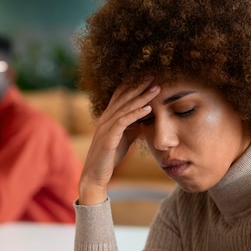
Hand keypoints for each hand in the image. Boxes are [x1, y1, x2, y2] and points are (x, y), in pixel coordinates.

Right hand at [78, 79, 159, 203]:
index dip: (133, 85)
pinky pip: (123, 122)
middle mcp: (105, 119)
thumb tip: (146, 118)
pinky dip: (136, 114)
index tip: (148, 78)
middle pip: (123, 98)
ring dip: (141, 97)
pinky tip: (148, 109)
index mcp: (107, 117)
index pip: (120, 96)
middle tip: (154, 76)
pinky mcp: (108, 138)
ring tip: (155, 89)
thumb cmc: (109, 157)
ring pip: (125, 107)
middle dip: (139, 86)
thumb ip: (133, 127)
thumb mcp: (124, 138)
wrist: (95, 175)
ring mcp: (105, 127)